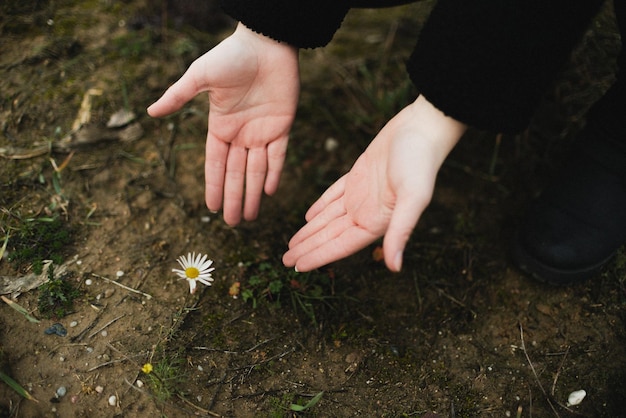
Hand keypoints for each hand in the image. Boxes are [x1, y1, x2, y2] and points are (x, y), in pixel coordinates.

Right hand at [148, 23, 298, 224]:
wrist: (266, 43)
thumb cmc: (231, 56)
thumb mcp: (200, 77)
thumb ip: (178, 96)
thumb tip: (150, 112)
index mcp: (219, 126)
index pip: (214, 163)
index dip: (212, 185)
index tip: (209, 208)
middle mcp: (240, 133)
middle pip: (235, 173)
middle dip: (233, 198)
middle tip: (232, 224)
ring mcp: (262, 131)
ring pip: (256, 170)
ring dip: (252, 193)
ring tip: (250, 217)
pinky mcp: (282, 126)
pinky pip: (278, 156)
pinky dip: (274, 173)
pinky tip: (269, 192)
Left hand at [283, 95, 466, 271]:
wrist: (423, 128)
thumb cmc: (420, 163)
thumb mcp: (413, 198)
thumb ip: (401, 232)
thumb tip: (395, 268)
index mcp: (378, 221)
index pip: (341, 245)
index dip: (318, 256)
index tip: (297, 266)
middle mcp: (368, 212)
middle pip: (331, 235)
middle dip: (308, 248)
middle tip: (285, 260)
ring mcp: (362, 195)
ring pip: (329, 218)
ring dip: (311, 231)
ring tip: (292, 244)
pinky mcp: (358, 176)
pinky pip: (333, 196)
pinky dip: (321, 206)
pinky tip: (309, 216)